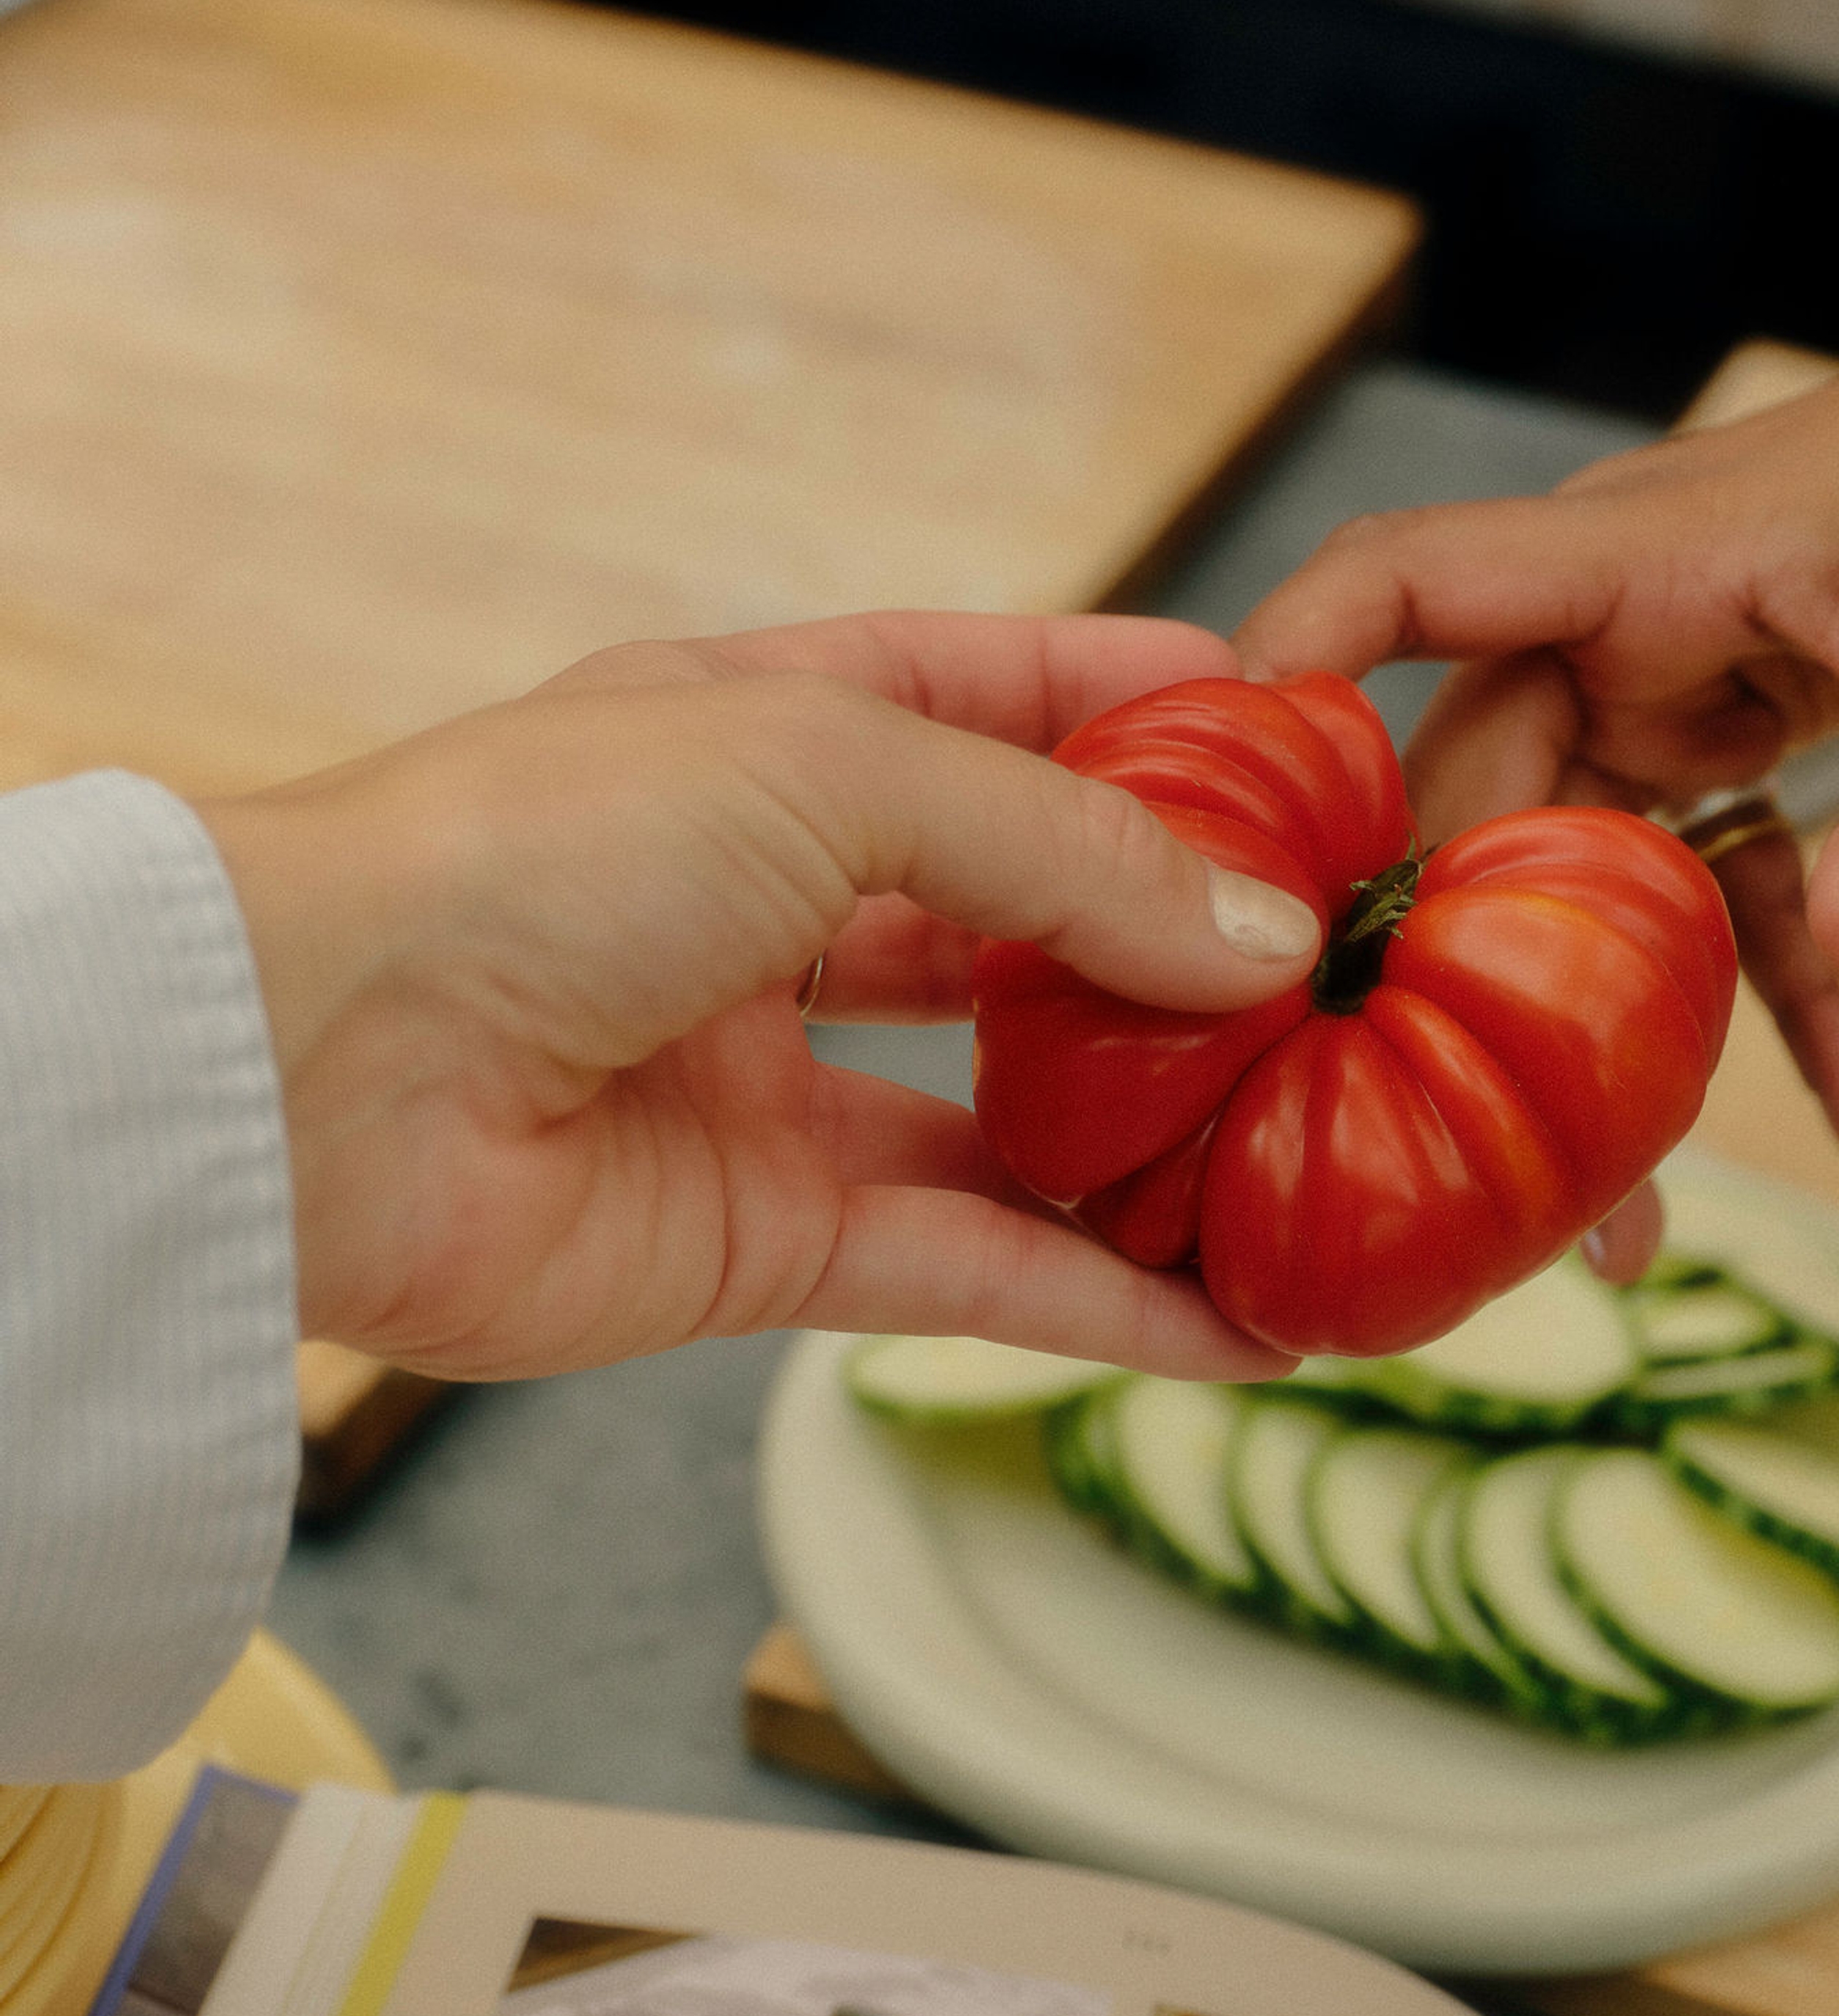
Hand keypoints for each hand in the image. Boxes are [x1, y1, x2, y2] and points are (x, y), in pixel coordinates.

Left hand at [199, 612, 1322, 1379]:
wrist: (318, 1075)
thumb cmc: (534, 854)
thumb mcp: (829, 770)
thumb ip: (1059, 853)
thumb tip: (1260, 938)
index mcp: (764, 735)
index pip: (990, 698)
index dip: (1140, 713)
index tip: (1302, 740)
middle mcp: (770, 903)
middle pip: (1020, 917)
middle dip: (1177, 942)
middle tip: (1344, 967)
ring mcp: (768, 1080)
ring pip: (1012, 1112)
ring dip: (1161, 1137)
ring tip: (1323, 1155)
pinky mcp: (765, 1241)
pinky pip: (971, 1269)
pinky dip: (1103, 1301)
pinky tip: (1238, 1317)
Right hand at [1237, 337, 1838, 1151]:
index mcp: (1641, 560)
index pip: (1410, 585)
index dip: (1295, 677)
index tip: (1211, 818)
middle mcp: (1617, 632)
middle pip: (1476, 812)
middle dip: (1463, 993)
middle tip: (1464, 1166)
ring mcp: (1664, 697)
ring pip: (1575, 890)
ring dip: (1607, 1048)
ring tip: (1631, 1233)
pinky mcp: (1724, 751)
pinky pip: (1713, 896)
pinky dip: (1772, 1001)